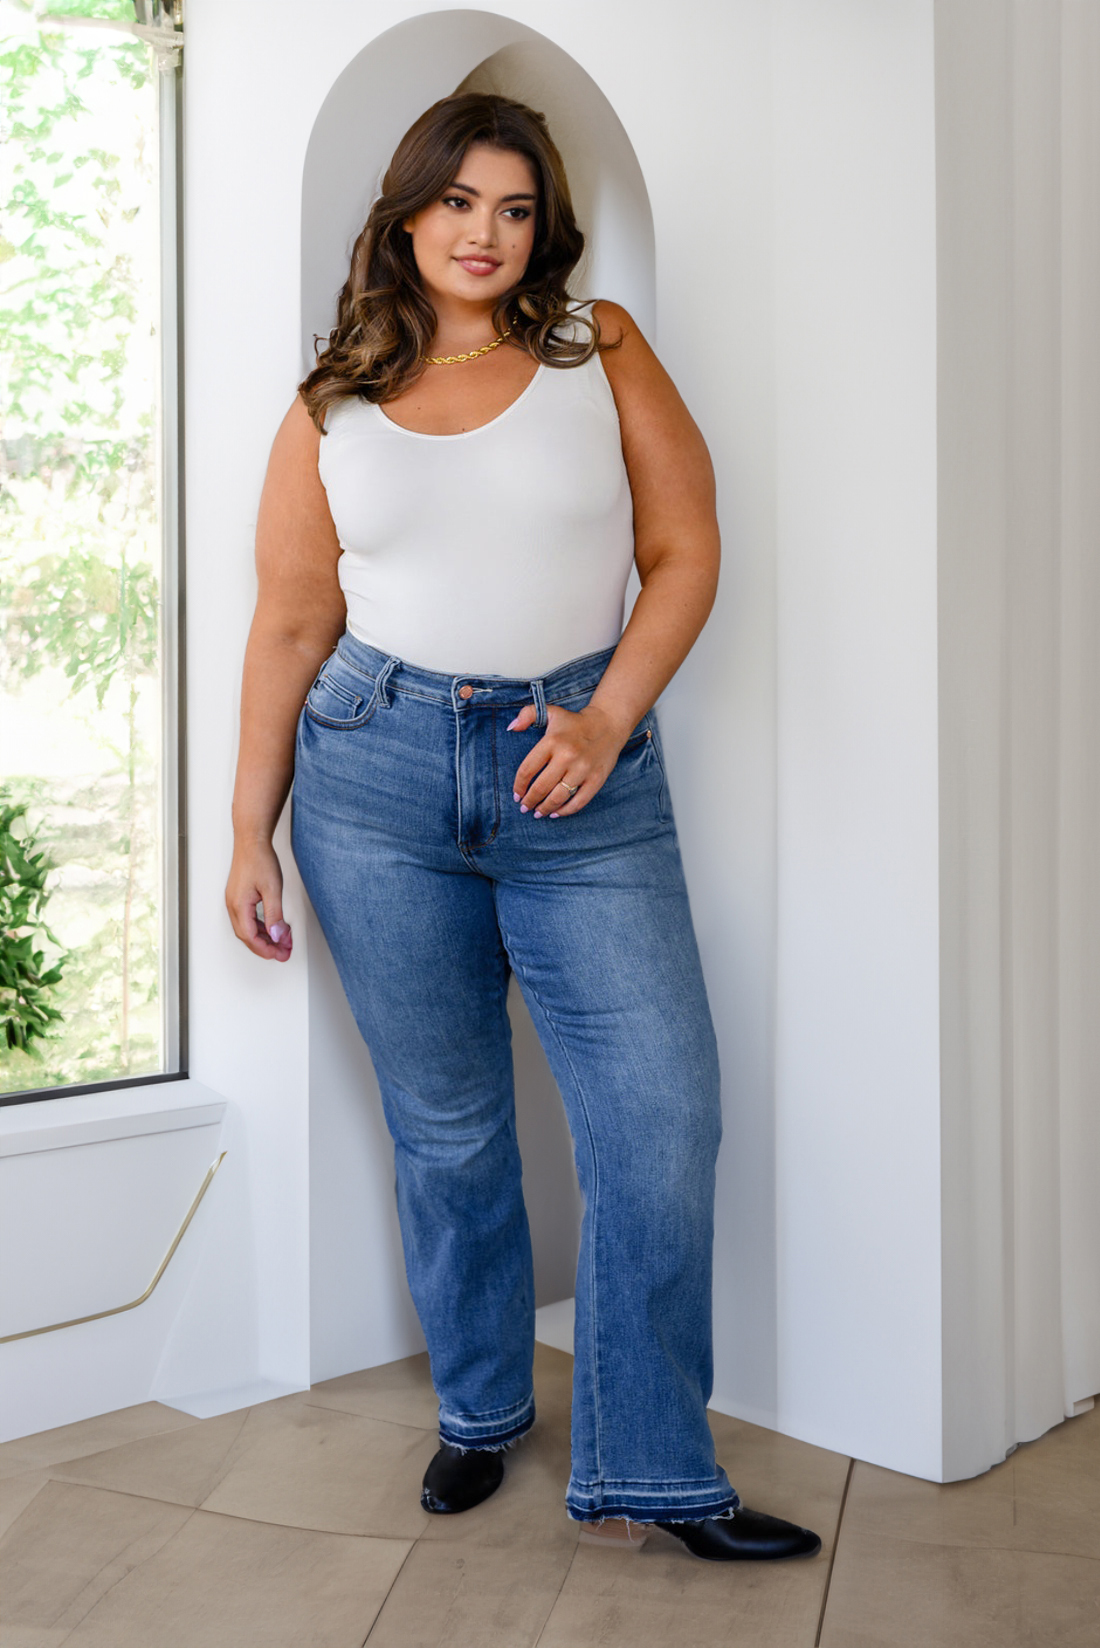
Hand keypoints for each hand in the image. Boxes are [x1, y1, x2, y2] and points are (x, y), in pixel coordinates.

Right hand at [226, 840, 292, 960]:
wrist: (251, 841)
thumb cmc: (259, 859)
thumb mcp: (273, 890)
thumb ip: (275, 915)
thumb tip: (277, 936)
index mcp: (238, 906)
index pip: (250, 937)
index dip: (265, 949)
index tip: (279, 953)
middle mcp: (233, 905)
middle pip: (247, 936)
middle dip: (265, 947)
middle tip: (283, 952)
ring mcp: (234, 901)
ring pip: (247, 928)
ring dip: (263, 938)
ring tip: (280, 943)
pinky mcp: (239, 897)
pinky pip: (247, 919)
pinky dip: (260, 927)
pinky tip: (271, 928)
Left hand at [508, 701, 630, 817]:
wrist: (608, 723)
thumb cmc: (575, 722)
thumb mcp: (550, 712)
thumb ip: (526, 715)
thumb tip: (511, 728)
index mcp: (552, 741)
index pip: (528, 769)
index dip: (519, 786)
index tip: (516, 795)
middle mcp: (567, 756)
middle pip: (541, 787)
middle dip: (529, 801)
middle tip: (524, 807)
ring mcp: (583, 769)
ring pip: (558, 798)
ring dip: (545, 809)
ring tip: (538, 812)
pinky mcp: (596, 779)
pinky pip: (579, 802)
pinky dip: (565, 811)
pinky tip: (556, 813)